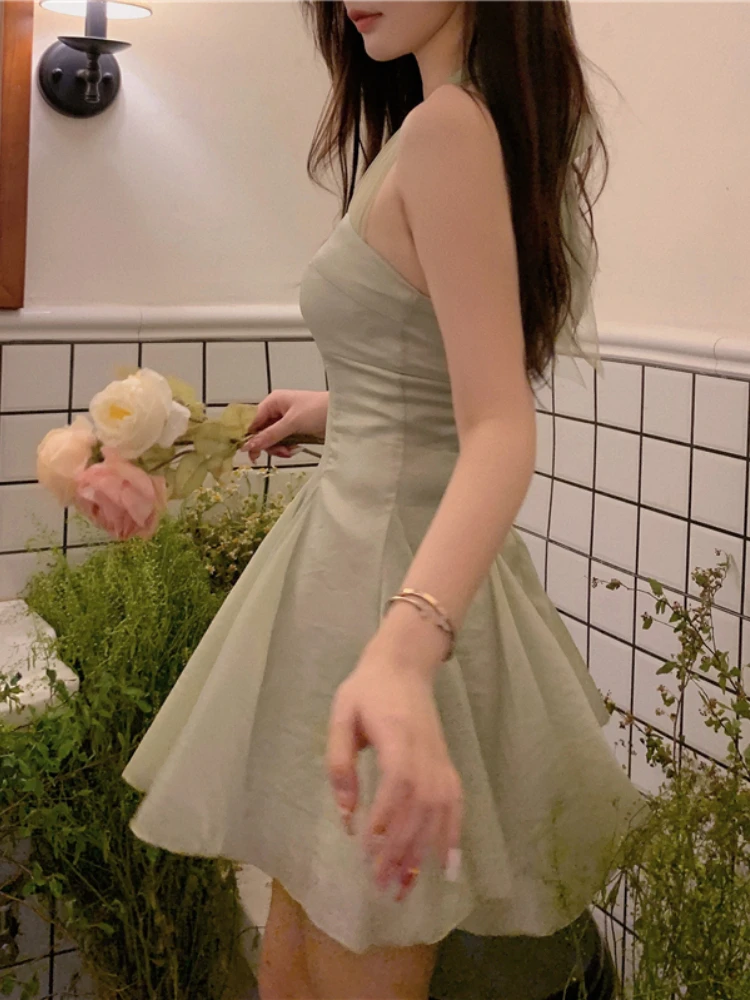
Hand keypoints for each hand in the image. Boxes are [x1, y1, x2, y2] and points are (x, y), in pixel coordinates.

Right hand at [240, 389, 327, 461]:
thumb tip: (248, 446)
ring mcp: (286, 421)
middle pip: (262, 432)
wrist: (343, 414)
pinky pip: (284, 442)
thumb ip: (270, 435)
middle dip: (269, 445)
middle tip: (280, 452)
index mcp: (273, 402)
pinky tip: (295, 449)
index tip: (250, 453)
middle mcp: (277, 410)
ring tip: (290, 451)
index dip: (250, 437)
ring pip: (272, 439)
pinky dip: (287, 448)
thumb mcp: (292, 423)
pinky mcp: (295, 430)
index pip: (253, 421)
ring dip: (279, 448)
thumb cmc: (318, 410)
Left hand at [326, 642, 462, 900]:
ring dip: (423, 853)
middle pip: (419, 807)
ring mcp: (440, 760)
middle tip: (381, 886)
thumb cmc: (367, 689)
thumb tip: (346, 813)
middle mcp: (425, 753)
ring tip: (406, 888)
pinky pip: (456, 805)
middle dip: (401, 850)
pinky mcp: (447, 765)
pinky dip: (453, 836)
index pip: (398, 784)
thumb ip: (340, 762)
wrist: (404, 664)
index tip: (368, 851)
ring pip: (438, 813)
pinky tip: (448, 867)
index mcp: (397, 737)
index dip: (387, 819)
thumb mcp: (341, 716)